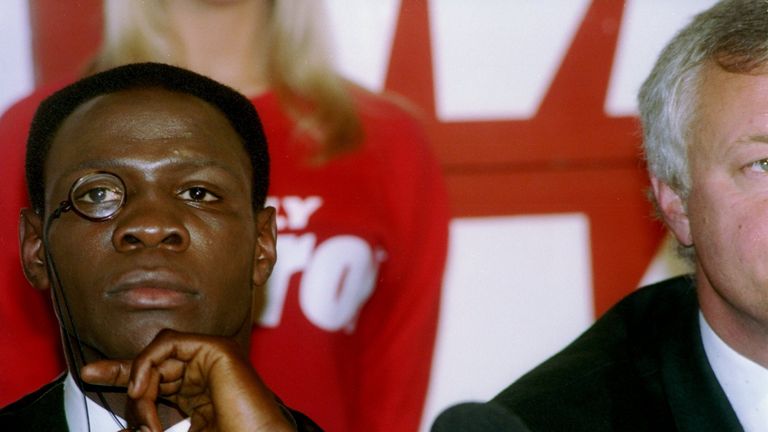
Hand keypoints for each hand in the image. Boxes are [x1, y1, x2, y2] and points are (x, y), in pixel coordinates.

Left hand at [80, 329, 294, 431]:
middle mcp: (205, 371)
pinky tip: (143, 389)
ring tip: (146, 418)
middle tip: (136, 425)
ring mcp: (213, 358)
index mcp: (198, 391)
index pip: (154, 374)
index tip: (89, 375)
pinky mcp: (217, 349)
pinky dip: (146, 364)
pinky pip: (168, 343)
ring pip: (157, 354)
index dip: (120, 372)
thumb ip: (149, 424)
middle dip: (127, 388)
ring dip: (140, 384)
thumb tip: (124, 430)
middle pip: (151, 363)